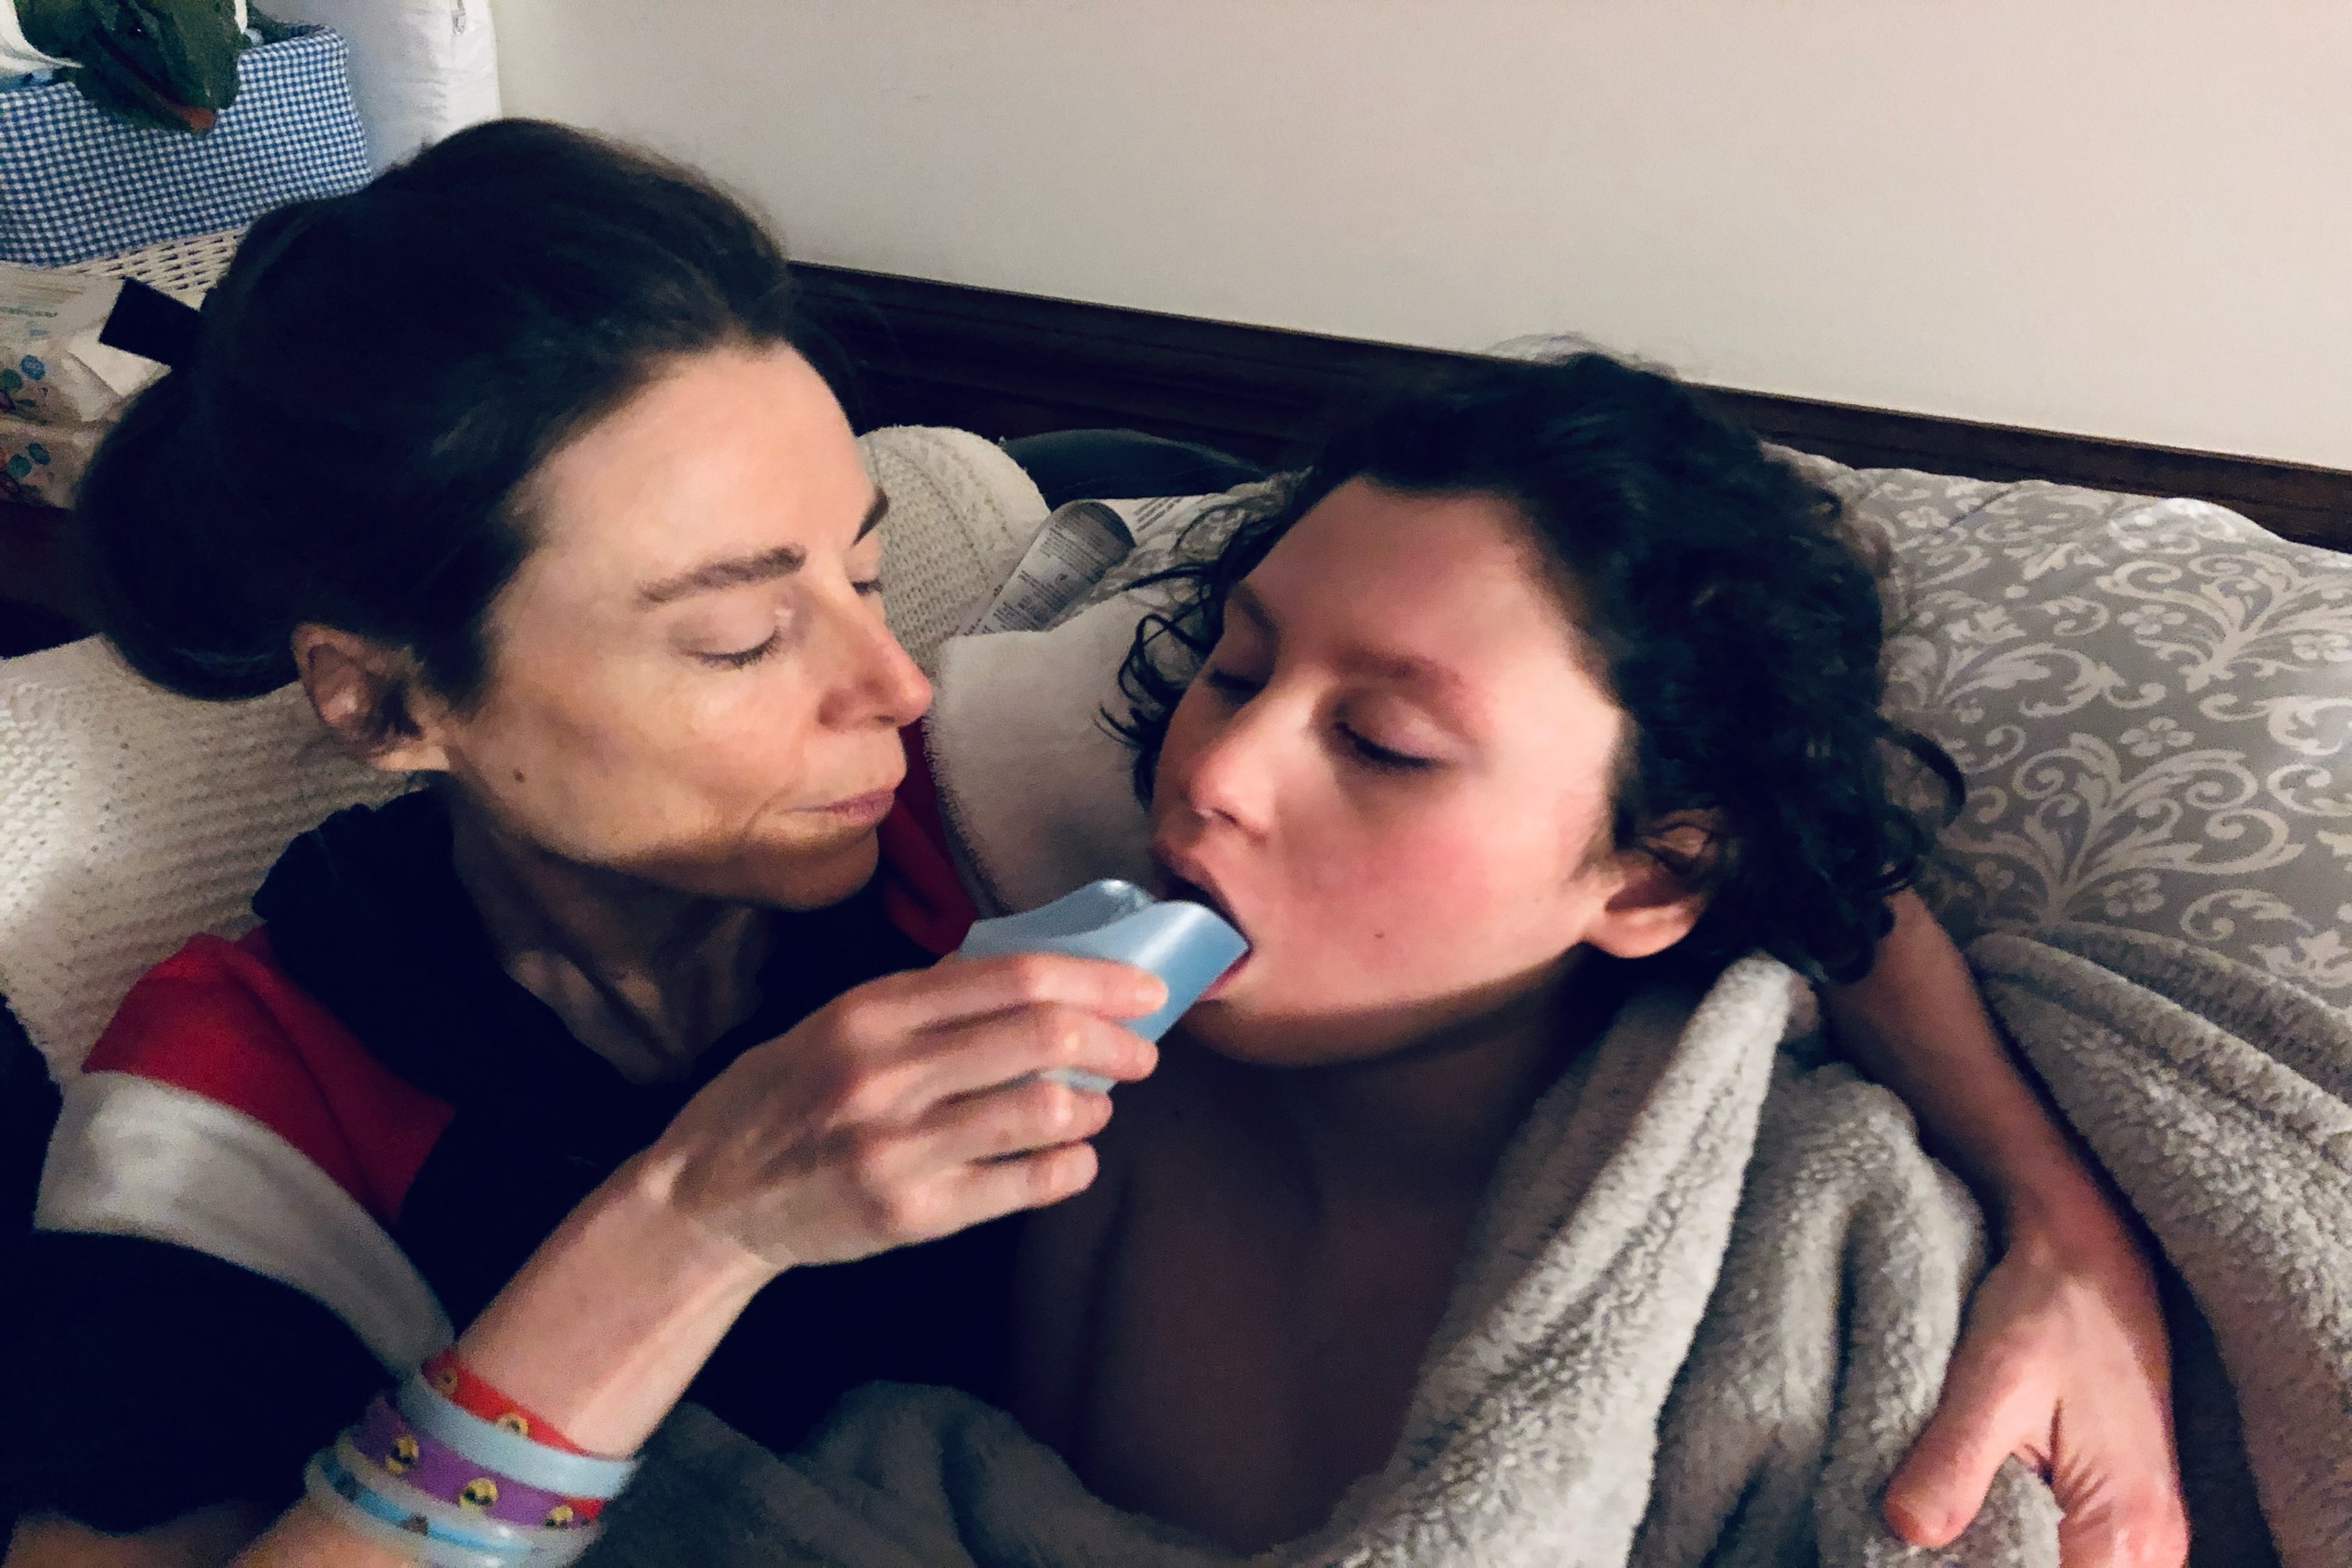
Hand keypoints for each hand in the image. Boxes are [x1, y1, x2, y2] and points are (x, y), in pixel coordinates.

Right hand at [642, 952, 1165, 1270]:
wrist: (704, 1197)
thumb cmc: (777, 1099)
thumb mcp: (833, 1024)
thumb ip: (921, 1001)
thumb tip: (1023, 974)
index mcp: (871, 1012)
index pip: (1012, 975)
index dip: (1095, 977)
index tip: (1145, 988)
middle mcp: (886, 1074)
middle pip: (1040, 1035)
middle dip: (1115, 1039)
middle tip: (1142, 1051)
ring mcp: (899, 1148)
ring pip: (1042, 1109)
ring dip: (1093, 1105)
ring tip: (1094, 1107)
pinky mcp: (910, 1215)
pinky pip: (1023, 1184)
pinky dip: (1070, 1166)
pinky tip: (1071, 1158)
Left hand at [1884, 1219, 2187, 1566]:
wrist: (2092, 1254)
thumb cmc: (2049, 1305)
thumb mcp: (1991, 1378)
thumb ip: (1952, 1462)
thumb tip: (1906, 1530)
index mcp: (2125, 1529)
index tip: (1930, 1552)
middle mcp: (2155, 1547)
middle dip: (1991, 1565)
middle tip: (1929, 1526)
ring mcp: (2148, 1533)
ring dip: (2008, 1556)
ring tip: (1949, 1520)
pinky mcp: (2128, 1510)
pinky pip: (2077, 1555)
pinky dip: (2024, 1544)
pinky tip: (1978, 1516)